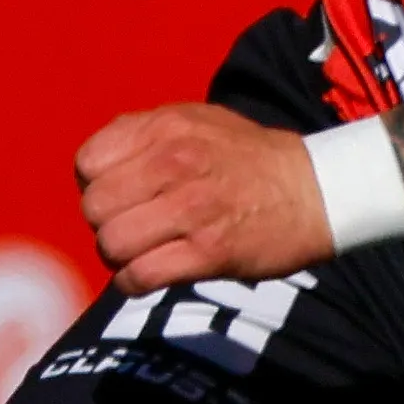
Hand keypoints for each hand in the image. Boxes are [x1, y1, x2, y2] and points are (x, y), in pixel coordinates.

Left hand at [75, 100, 333, 286]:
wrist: (315, 191)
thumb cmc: (250, 159)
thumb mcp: (197, 121)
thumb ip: (145, 135)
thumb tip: (94, 168)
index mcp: (167, 128)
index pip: (88, 163)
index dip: (98, 183)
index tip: (123, 194)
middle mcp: (175, 164)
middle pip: (95, 207)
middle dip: (107, 222)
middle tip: (133, 226)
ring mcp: (191, 210)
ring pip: (112, 243)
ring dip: (121, 255)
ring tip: (143, 251)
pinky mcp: (208, 253)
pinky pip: (139, 276)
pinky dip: (135, 282)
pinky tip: (152, 273)